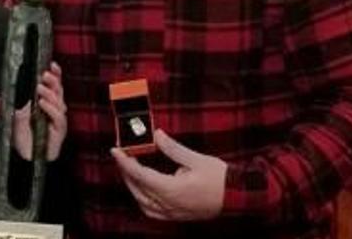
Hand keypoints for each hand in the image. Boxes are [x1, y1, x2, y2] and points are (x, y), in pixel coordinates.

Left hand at [0, 62, 66, 160]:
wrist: (25, 160)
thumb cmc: (21, 139)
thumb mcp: (7, 120)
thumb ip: (0, 110)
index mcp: (44, 102)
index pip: (53, 85)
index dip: (55, 74)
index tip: (51, 64)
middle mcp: (53, 109)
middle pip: (59, 90)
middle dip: (53, 80)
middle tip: (43, 74)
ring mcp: (56, 120)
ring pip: (60, 101)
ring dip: (49, 93)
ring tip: (39, 88)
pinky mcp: (59, 131)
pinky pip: (59, 117)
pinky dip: (51, 109)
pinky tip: (42, 104)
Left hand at [111, 129, 226, 221]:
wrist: (237, 198)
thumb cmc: (220, 179)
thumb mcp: (196, 159)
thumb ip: (173, 148)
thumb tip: (156, 135)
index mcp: (171, 189)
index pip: (139, 175)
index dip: (124, 162)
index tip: (115, 150)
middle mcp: (168, 204)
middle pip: (137, 188)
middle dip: (126, 171)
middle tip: (122, 155)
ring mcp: (171, 212)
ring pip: (142, 201)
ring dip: (132, 185)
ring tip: (130, 169)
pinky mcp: (176, 216)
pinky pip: (151, 210)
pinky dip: (142, 199)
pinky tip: (142, 189)